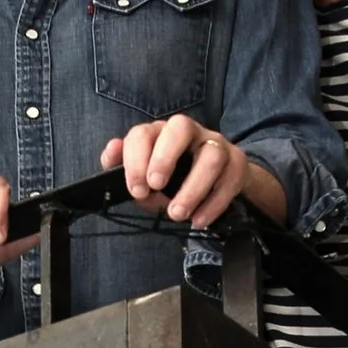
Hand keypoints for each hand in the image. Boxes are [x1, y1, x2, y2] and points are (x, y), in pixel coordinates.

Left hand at [101, 116, 250, 227]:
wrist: (215, 183)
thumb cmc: (172, 181)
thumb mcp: (145, 179)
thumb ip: (125, 170)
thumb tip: (110, 155)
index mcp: (159, 133)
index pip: (143, 133)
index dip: (136, 159)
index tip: (136, 189)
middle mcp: (189, 132)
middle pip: (180, 127)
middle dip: (164, 157)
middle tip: (155, 187)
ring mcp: (215, 144)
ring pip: (211, 156)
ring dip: (193, 187)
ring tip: (178, 213)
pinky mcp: (237, 162)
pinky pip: (230, 178)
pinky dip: (214, 203)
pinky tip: (199, 220)